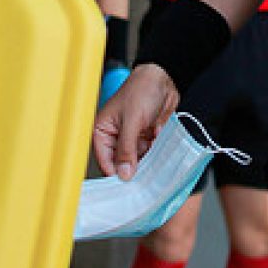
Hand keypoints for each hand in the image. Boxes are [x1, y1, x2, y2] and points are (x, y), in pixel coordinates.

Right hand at [93, 63, 178, 180]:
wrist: (164, 78)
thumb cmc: (141, 89)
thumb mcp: (132, 119)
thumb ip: (126, 148)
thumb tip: (123, 174)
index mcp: (103, 131)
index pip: (105, 162)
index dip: (116, 175)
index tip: (127, 189)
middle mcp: (116, 139)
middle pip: (122, 166)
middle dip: (134, 172)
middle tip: (143, 185)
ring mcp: (132, 141)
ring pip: (138, 164)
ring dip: (147, 166)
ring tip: (155, 170)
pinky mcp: (147, 141)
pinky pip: (150, 157)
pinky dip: (156, 159)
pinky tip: (161, 159)